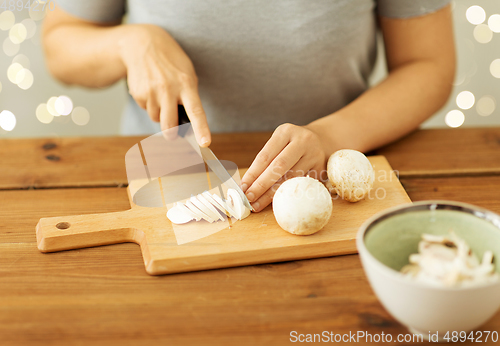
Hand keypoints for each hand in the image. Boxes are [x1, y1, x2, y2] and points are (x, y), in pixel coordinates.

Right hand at [118, 24, 210, 145]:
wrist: (142, 44)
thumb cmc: (170, 62)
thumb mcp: (187, 74)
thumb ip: (190, 96)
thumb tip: (188, 123)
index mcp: (186, 84)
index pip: (196, 111)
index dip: (201, 129)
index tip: (205, 143)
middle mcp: (169, 89)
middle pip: (170, 126)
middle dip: (171, 134)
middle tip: (173, 135)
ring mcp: (152, 92)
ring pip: (156, 119)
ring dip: (160, 113)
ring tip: (161, 94)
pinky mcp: (139, 94)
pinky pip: (146, 110)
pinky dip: (149, 104)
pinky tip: (150, 89)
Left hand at [241, 123, 326, 211]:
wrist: (320, 140)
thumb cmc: (290, 145)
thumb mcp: (279, 143)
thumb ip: (265, 161)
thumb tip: (247, 185)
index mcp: (285, 132)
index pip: (265, 156)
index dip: (253, 173)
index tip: (242, 187)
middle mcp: (302, 141)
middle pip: (279, 167)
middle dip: (261, 185)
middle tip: (249, 198)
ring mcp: (314, 154)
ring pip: (291, 178)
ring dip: (272, 194)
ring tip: (258, 205)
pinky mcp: (321, 168)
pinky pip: (302, 185)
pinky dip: (288, 195)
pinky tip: (276, 203)